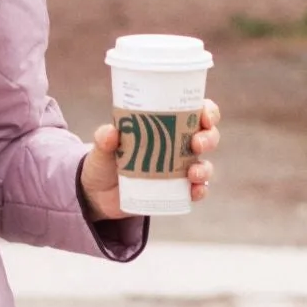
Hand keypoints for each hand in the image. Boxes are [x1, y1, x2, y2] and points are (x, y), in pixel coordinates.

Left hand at [80, 98, 220, 215]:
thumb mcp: (101, 148)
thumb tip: (110, 132)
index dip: (208, 112)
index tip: (205, 116)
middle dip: (209, 138)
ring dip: (206, 168)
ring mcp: (179, 169)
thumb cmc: (104, 161)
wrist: (97, 194)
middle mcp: (178, 145)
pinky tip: (194, 191)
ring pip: (205, 164)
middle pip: (207, 137)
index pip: (196, 112)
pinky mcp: (176, 191)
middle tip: (197, 143)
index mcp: (166, 125)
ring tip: (193, 173)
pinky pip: (196, 191)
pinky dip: (199, 191)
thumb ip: (104, 139)